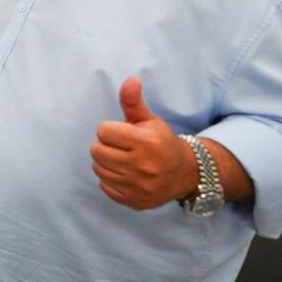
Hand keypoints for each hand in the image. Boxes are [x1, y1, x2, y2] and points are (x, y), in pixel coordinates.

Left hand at [89, 77, 195, 209]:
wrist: (185, 174)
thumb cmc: (162, 142)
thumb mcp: (150, 120)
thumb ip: (134, 101)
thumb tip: (130, 80)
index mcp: (146, 142)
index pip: (103, 131)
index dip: (110, 129)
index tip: (122, 133)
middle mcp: (142, 166)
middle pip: (96, 150)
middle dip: (105, 145)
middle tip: (119, 146)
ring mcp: (137, 186)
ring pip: (98, 168)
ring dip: (105, 162)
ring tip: (121, 158)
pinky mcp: (133, 201)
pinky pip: (105, 186)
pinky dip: (110, 179)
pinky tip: (124, 174)